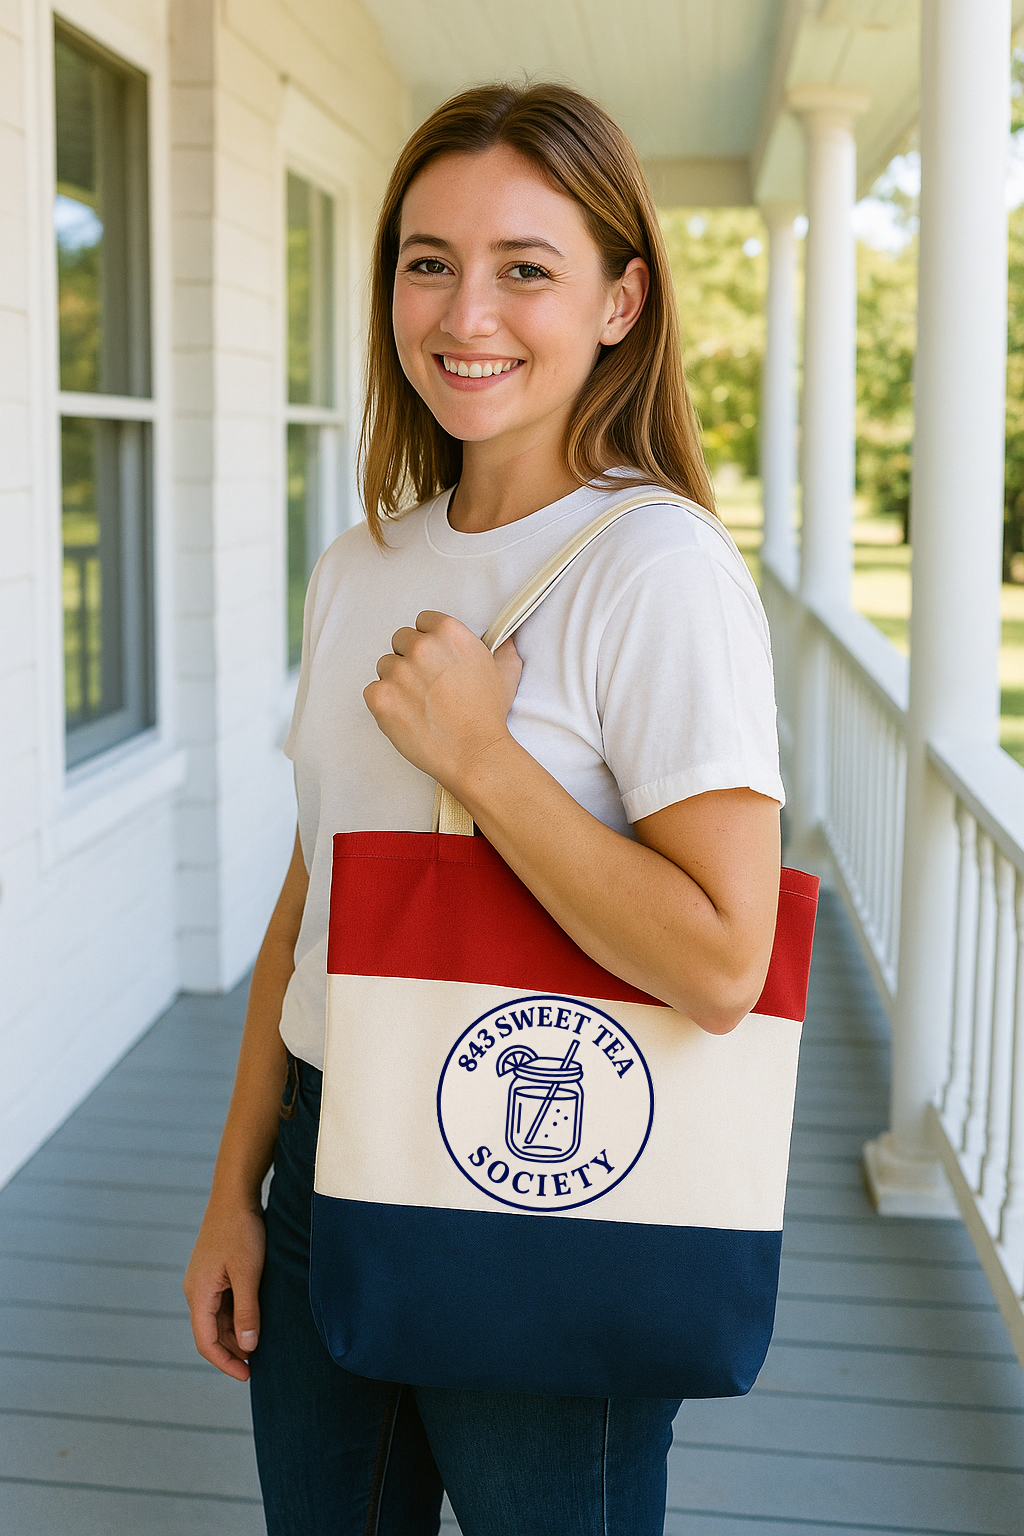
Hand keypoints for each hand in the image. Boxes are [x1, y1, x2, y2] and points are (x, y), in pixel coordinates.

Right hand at [183, 1200, 265, 1381]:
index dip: (226, 1363)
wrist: (235, 1196)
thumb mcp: (249, 1273)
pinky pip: (222, 1304)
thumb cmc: (241, 1231)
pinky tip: (254, 1319)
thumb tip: (248, 1346)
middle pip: (210, 1333)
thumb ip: (247, 1311)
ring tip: (260, 1344)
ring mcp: (203, 1281)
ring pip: (217, 1319)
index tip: (247, 1376)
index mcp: (198, 1293)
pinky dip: (236, 1316)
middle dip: (233, 1351)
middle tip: (259, 1364)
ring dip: (235, 1334)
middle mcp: (195, 1290)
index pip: (206, 1342)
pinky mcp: (213, 1272)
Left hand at [364, 612, 521, 789]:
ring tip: (418, 703)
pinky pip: (372, 690)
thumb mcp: (505, 673)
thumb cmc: (487, 716)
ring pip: (385, 665)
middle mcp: (421, 647)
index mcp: (448, 633)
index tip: (434, 658)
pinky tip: (405, 714)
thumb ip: (502, 648)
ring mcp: (397, 671)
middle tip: (426, 684)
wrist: (474, 752)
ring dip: (396, 680)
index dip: (428, 640)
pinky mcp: (380, 696)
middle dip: (410, 659)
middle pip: (400, 640)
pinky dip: (384, 702)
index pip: (423, 621)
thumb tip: (505, 638)